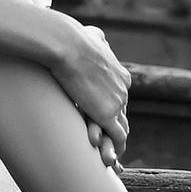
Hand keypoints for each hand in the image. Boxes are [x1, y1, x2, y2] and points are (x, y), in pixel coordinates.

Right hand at [49, 18, 129, 163]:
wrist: (67, 44)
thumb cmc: (72, 38)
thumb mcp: (92, 35)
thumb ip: (97, 38)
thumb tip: (98, 35)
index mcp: (120, 74)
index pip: (118, 98)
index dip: (112, 110)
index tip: (103, 119)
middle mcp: (123, 89)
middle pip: (121, 115)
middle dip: (115, 129)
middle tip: (110, 144)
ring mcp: (117, 102)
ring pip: (120, 128)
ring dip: (114, 143)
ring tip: (109, 155)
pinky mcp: (107, 114)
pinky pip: (116, 136)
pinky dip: (115, 147)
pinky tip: (110, 157)